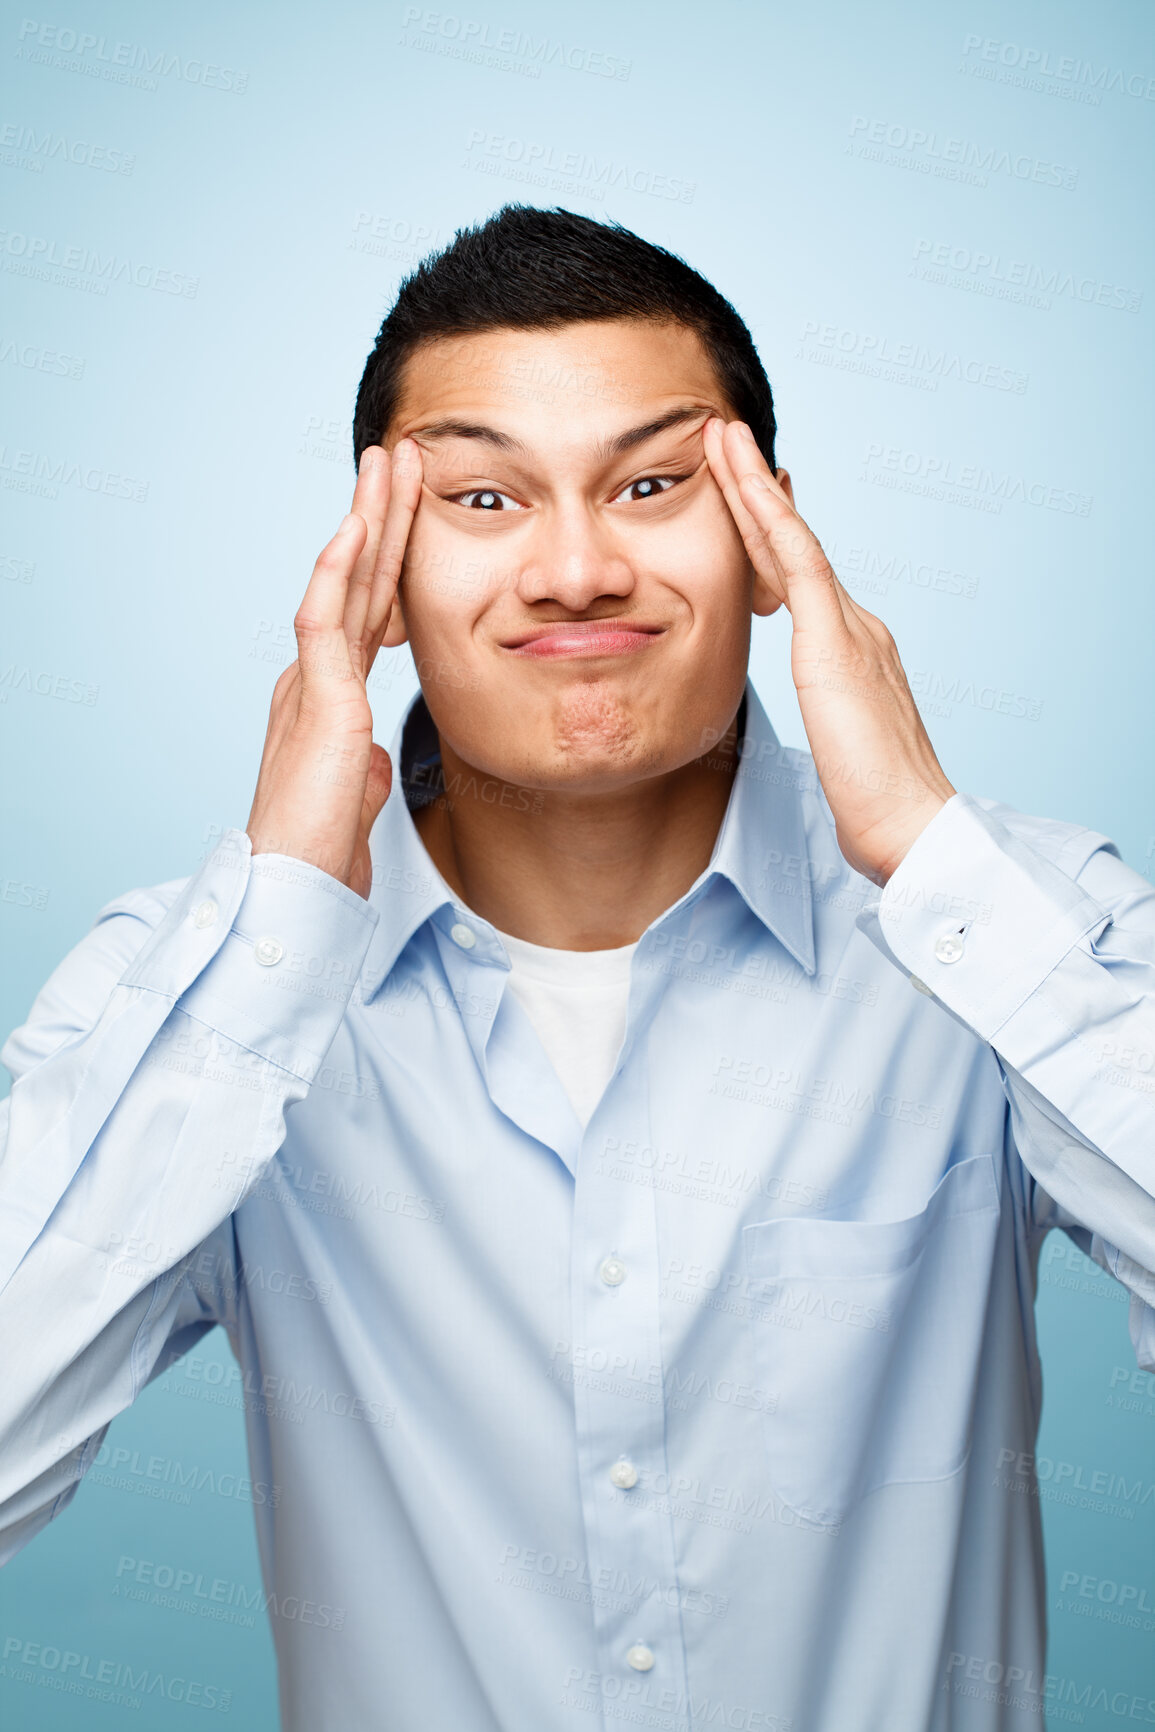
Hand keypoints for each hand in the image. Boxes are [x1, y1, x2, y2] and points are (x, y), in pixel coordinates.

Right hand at [245, 441, 422, 899]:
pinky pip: (323, 622)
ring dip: (366, 519)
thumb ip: (360, 760)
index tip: (410, 509)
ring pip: (342, 583)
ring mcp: (312, 683)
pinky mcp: (315, 700)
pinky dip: (338, 572)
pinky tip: (353, 529)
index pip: (368, 609)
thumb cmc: (322, 848)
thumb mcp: (354, 790)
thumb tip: (370, 756)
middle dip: (380, 515)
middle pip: (357, 580)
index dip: (388, 557)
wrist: (295, 884)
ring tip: (385, 463)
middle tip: (399, 456)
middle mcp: (315, 677)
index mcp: (328, 694)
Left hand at [703, 417, 954, 885]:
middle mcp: (856, 626)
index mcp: (851, 651)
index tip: (742, 495)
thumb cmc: (875, 805)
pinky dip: (770, 515)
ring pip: (791, 539)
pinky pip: (797, 562)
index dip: (768, 532)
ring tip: (724, 438)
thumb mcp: (837, 751)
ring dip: (754, 484)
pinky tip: (747, 479)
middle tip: (726, 440)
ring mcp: (849, 628)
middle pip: (793, 544)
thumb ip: (824, 721)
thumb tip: (818, 725)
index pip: (799, 579)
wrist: (911, 825)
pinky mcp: (835, 642)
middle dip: (757, 489)